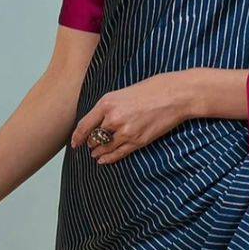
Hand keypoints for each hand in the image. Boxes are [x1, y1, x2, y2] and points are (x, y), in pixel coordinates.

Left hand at [70, 72, 196, 163]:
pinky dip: (109, 158)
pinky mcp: (137, 141)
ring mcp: (125, 131)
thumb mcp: (123, 92)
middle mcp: (113, 118)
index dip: (77, 136)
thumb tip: (99, 121)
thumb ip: (110, 107)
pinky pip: (118, 153)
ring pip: (105, 147)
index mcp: (107, 103)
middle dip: (90, 143)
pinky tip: (103, 160)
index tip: (74, 143)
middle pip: (94, 137)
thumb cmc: (152, 89)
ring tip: (95, 154)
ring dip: (98, 152)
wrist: (174, 95)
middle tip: (88, 146)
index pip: (85, 125)